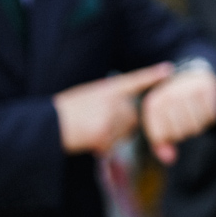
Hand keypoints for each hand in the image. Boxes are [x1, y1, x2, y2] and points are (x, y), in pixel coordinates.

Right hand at [53, 62, 173, 155]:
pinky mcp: (105, 134)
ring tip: (92, 130)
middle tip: (102, 124)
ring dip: (115, 136)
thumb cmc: (65, 111)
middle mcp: (113, 100)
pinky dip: (103, 147)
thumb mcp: (87, 95)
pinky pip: (114, 145)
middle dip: (126, 123)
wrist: (47, 125)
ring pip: (126, 132)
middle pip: (135, 115)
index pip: (135, 79)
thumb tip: (126, 106)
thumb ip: (109, 98)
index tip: (168, 69)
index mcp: (107, 88)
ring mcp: (111, 117)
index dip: (152, 75)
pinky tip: (88, 140)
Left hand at [141, 67, 215, 164]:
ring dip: (199, 124)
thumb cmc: (174, 103)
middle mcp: (170, 94)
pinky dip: (211, 116)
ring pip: (198, 127)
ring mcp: (188, 90)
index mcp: (153, 103)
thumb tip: (170, 159)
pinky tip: (205, 106)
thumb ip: (161, 142)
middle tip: (185, 117)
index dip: (170, 136)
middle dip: (185, 131)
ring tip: (194, 111)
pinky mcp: (208, 88)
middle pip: (181, 133)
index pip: (162, 136)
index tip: (171, 124)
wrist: (192, 75)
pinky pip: (212, 117)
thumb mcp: (161, 120)